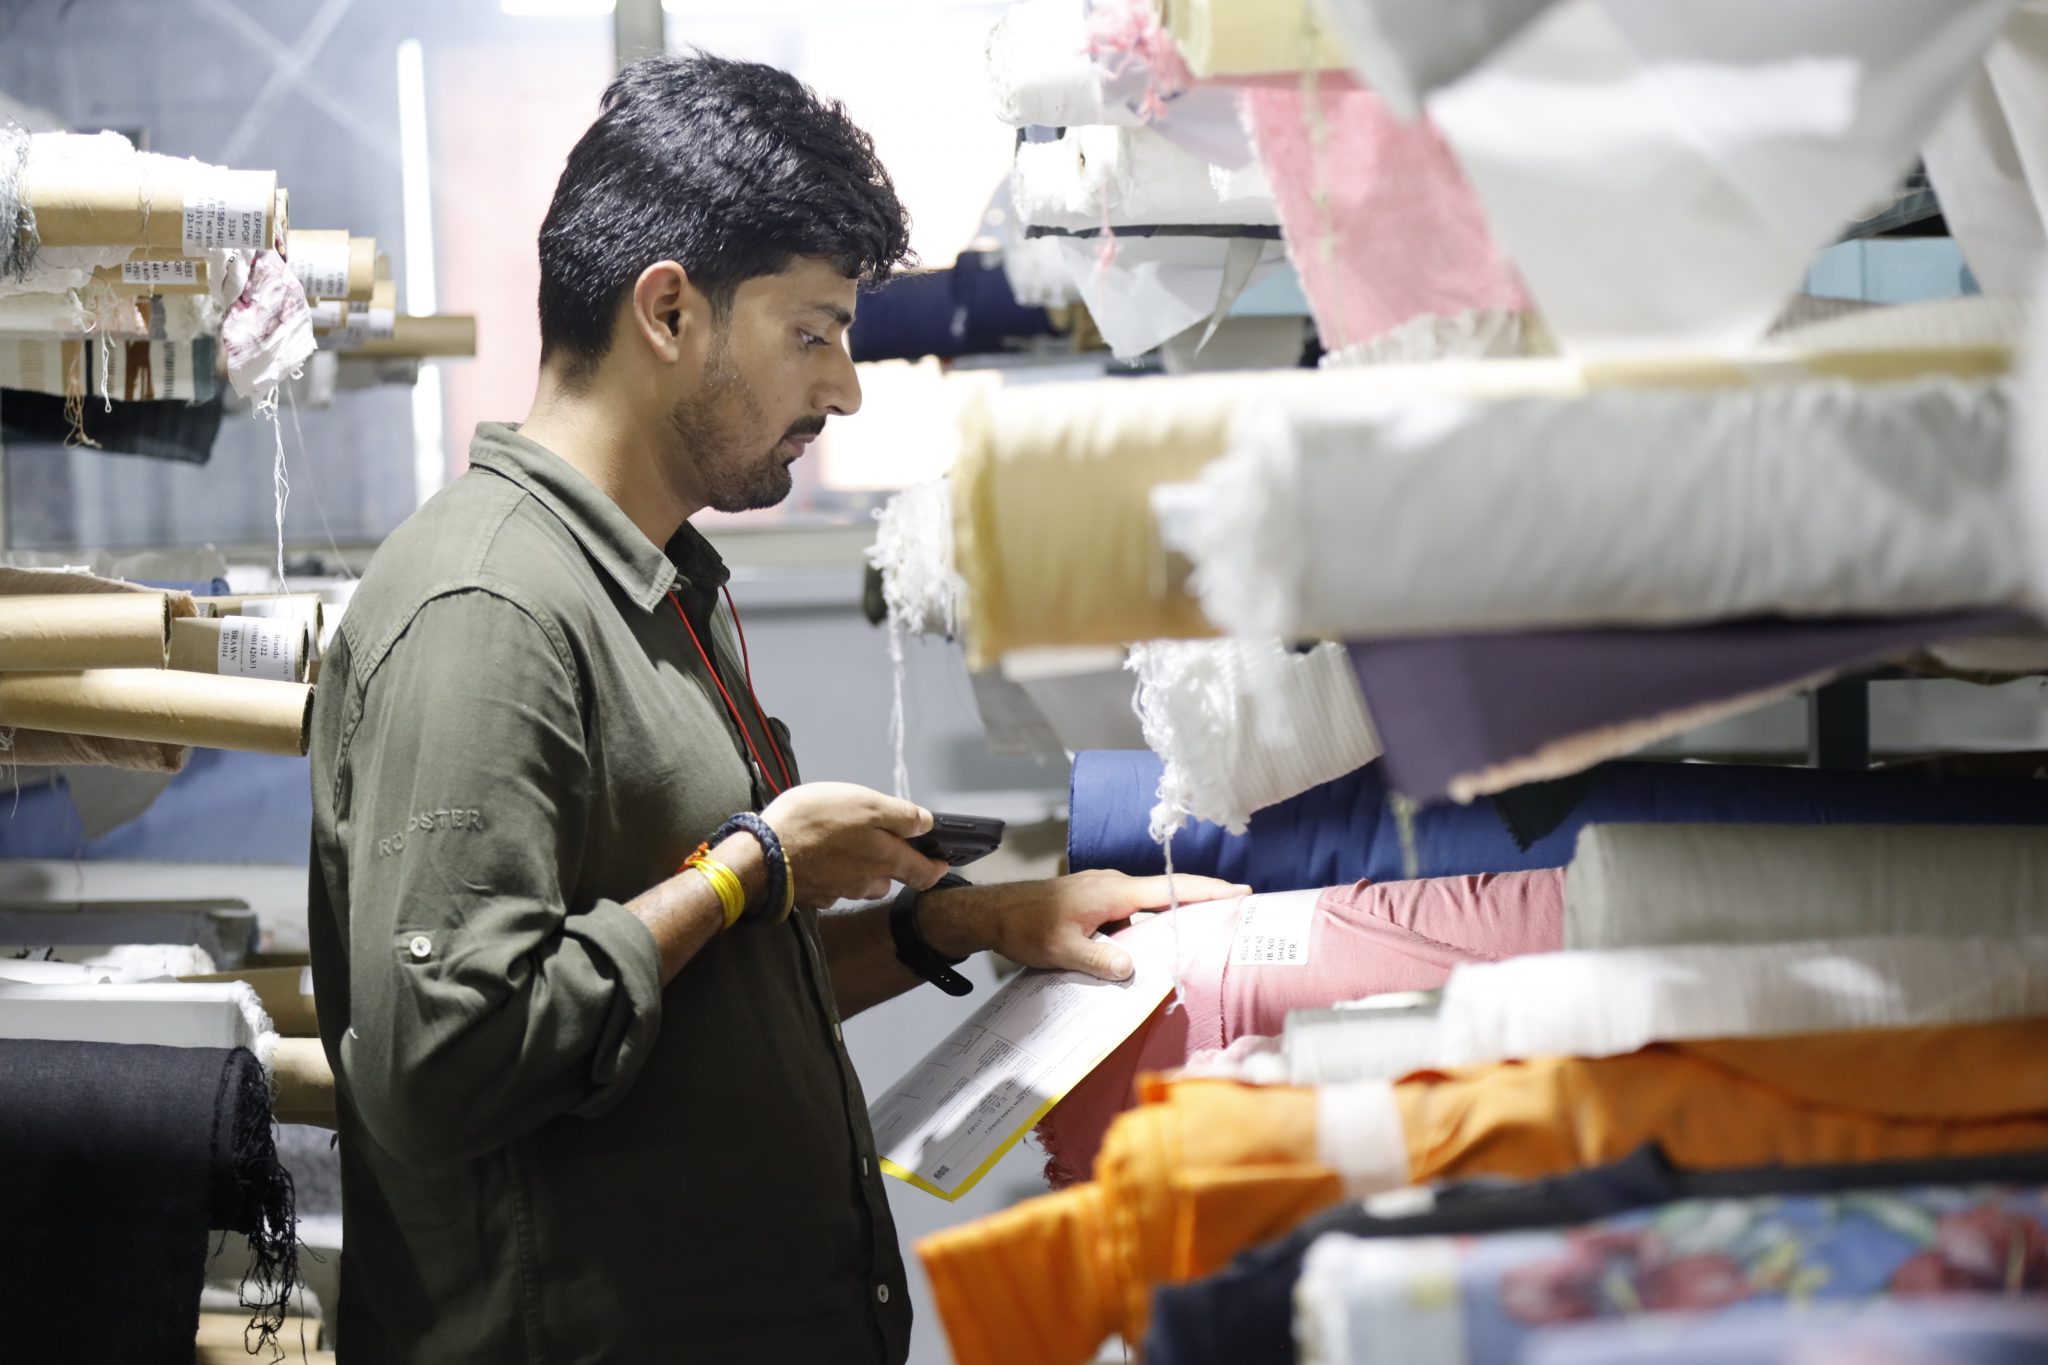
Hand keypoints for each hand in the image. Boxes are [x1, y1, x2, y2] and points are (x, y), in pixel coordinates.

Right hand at [762, 781, 948, 907]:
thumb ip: (901, 816)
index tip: (942, 862)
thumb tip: (927, 824)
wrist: (763, 855)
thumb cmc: (816, 823)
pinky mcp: (812, 894)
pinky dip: (832, 873)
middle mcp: (866, 883)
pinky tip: (819, 856)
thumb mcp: (866, 805)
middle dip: (892, 863)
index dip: (936, 868)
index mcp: (886, 860)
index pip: (924, 874)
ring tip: (846, 845)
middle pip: (890, 878)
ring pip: (860, 883)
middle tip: (881, 841)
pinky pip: (832, 885)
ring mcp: (838, 892)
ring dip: (861, 869)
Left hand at [974, 868, 1248, 982]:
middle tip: (1237, 917)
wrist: (992, 912)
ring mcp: (1106, 892)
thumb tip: (1133, 969)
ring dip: (1174, 919)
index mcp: (1114, 892)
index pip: (1172, 889)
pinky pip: (1133, 913)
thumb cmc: (1025, 926)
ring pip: (1150, 906)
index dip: (1210, 891)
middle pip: (1169, 894)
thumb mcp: (1062, 950)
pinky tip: (1155, 948)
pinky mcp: (1096, 902)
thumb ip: (1099, 960)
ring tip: (1206, 936)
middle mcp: (1115, 886)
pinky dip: (1150, 927)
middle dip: (1203, 903)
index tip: (1242, 891)